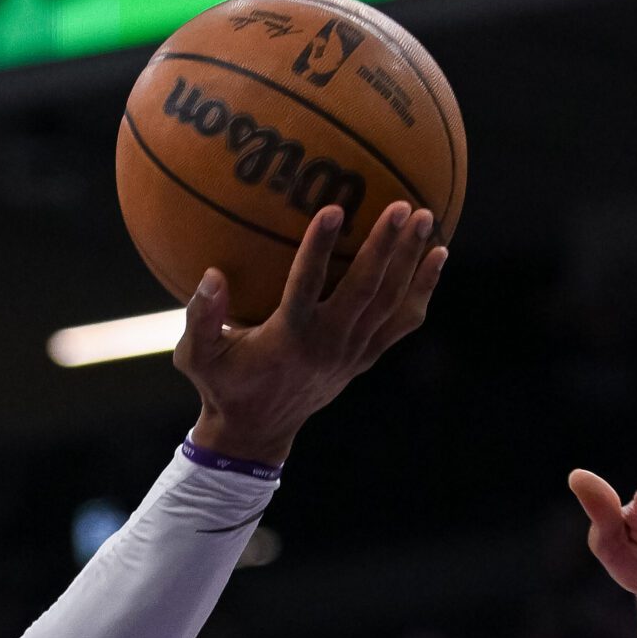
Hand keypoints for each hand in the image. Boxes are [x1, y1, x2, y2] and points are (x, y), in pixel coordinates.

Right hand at [179, 201, 446, 465]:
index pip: (306, 286)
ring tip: (426, 218)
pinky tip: (438, 256)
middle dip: (385, 248)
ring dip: (409, 261)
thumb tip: (211, 274)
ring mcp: (352, 352)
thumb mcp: (198, 356)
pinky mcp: (365, 357)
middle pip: (364, 291)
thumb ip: (199, 317)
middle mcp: (327, 343)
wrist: (257, 431)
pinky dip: (422, 290)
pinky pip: (401, 322)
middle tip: (402, 206)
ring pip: (389, 302)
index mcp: (288, 337)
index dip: (319, 248)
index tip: (333, 208)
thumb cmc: (223, 384)